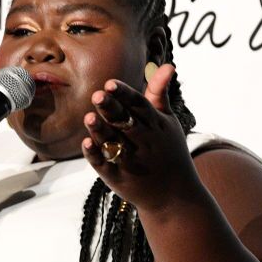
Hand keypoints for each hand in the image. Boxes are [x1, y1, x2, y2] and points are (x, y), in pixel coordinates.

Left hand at [80, 64, 199, 212]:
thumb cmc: (168, 152)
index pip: (139, 106)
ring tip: (88, 117)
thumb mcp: (168, 123)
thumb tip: (168, 64)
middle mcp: (145, 143)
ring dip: (101, 131)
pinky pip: (105, 165)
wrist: (175, 197)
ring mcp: (132, 161)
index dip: (125, 94)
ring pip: (114, 143)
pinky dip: (96, 155)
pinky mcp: (119, 179)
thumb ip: (160, 95)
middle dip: (112, 109)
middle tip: (98, 95)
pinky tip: (86, 143)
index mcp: (156, 125)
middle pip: (126, 123)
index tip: (110, 83)